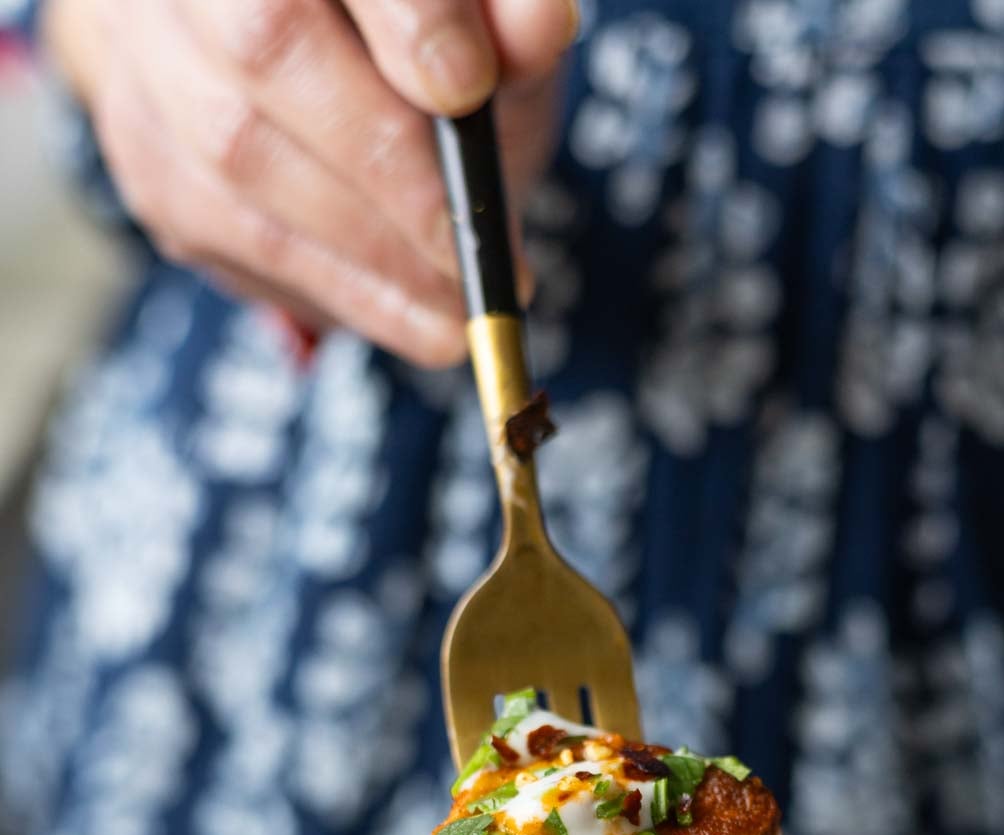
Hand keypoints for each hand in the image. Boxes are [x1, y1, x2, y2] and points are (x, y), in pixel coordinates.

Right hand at [45, 0, 575, 364]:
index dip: (405, 17)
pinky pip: (230, 238)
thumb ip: (508, 16)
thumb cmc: (403, 26)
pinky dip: (340, 291)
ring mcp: (146, 57)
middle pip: (264, 51)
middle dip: (388, 169)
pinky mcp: (143, 152)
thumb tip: (542, 25)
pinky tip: (416, 319)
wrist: (288, 42)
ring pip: (238, 158)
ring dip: (370, 256)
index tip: (465, 88)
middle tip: (476, 251)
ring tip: (462, 309)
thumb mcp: (475, 15)